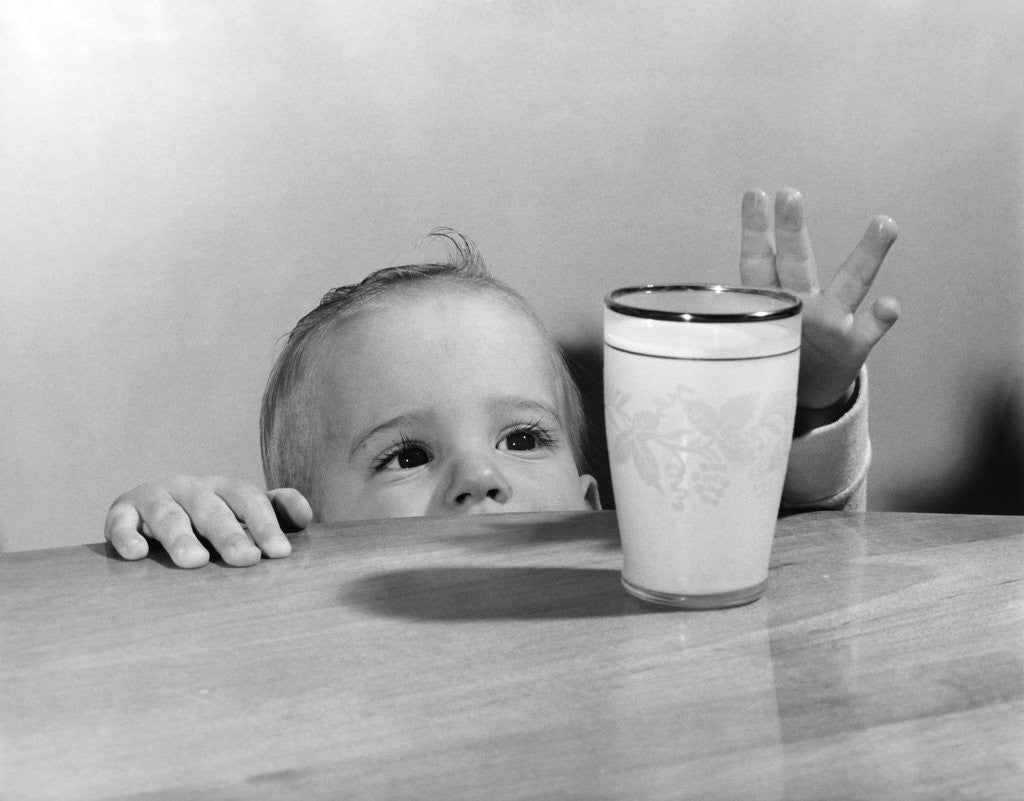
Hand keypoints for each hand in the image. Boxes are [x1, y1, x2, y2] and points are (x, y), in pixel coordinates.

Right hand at [104, 476, 312, 567]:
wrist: (147, 510)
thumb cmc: (207, 519)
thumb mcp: (240, 511)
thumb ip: (275, 511)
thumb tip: (305, 515)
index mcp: (223, 488)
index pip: (249, 500)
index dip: (266, 524)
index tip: (281, 553)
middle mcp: (190, 488)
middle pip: (212, 510)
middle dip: (230, 535)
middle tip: (247, 560)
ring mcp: (154, 498)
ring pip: (168, 516)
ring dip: (181, 537)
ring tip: (195, 562)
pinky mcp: (122, 513)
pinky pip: (122, 523)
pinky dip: (126, 536)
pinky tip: (136, 554)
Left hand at [740, 187, 899, 409]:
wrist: (810, 390)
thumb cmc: (776, 351)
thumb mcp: (747, 335)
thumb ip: (724, 321)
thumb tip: (667, 327)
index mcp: (771, 297)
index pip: (759, 259)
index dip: (755, 229)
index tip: (754, 193)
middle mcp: (803, 300)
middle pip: (797, 260)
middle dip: (793, 229)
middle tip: (790, 195)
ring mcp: (832, 321)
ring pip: (850, 283)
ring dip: (867, 254)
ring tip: (884, 222)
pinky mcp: (853, 346)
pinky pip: (870, 330)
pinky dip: (880, 318)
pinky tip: (890, 304)